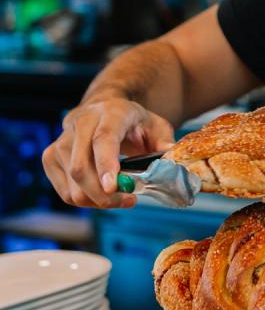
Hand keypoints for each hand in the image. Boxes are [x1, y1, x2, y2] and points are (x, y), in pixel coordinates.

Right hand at [42, 98, 174, 208]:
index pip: (103, 138)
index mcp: (111, 111)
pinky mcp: (50, 157)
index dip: (106, 164)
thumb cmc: (133, 123)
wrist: (104, 109)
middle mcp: (81, 122)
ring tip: (119, 197)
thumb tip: (169, 157)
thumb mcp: (156, 126)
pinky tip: (102, 195)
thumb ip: (165, 142)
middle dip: (103, 194)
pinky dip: (85, 201)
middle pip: (81, 166)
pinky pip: (65, 192)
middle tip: (129, 200)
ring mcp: (61, 140)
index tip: (113, 187)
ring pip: (72, 184)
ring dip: (97, 201)